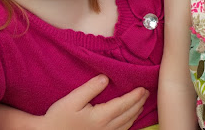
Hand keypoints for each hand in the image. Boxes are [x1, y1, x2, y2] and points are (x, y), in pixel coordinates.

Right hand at [15, 75, 146, 129]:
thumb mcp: (72, 99)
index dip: (135, 95)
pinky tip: (128, 119)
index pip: (124, 104)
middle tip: (147, 92)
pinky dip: (129, 123)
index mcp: (101, 116)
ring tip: (141, 103)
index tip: (143, 87)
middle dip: (138, 103)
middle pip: (128, 114)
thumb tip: (105, 78)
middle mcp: (106, 128)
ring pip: (126, 124)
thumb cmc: (58, 117)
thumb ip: (90, 88)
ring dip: (136, 113)